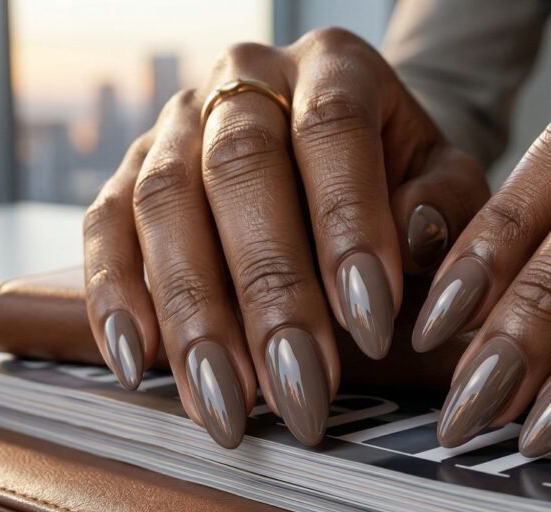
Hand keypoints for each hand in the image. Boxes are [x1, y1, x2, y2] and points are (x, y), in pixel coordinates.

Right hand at [83, 28, 487, 447]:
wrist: (341, 151)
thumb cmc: (399, 178)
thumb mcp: (445, 182)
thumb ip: (445, 206)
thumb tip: (414, 234)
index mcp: (334, 66)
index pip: (332, 130)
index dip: (348, 227)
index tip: (371, 328)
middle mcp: (245, 80)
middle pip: (239, 171)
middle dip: (270, 294)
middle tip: (301, 393)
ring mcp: (176, 123)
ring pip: (164, 204)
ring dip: (194, 315)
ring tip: (229, 406)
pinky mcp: (129, 171)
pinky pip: (105, 228)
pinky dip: (115, 299)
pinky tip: (140, 365)